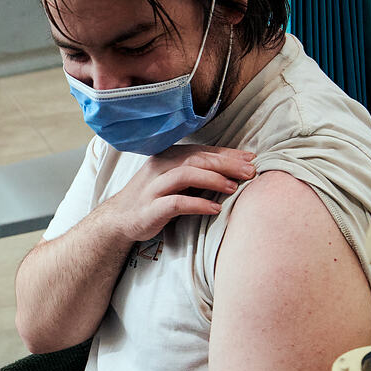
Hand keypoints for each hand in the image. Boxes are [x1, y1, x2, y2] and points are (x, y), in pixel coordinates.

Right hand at [93, 145, 254, 244]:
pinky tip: (214, 208)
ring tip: (234, 187)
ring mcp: (153, 187)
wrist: (118, 219)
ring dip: (213, 179)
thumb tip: (234, 170)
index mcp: (168, 157)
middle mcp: (160, 167)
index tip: (252, 158)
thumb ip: (197, 173)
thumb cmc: (153, 199)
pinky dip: (197, 204)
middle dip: (226, 164)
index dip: (228, 154)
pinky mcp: (150, 208)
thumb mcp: (174, 181)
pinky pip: (176, 202)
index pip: (202, 151)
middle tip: (250, 171)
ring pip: (185, 174)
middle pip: (196, 159)